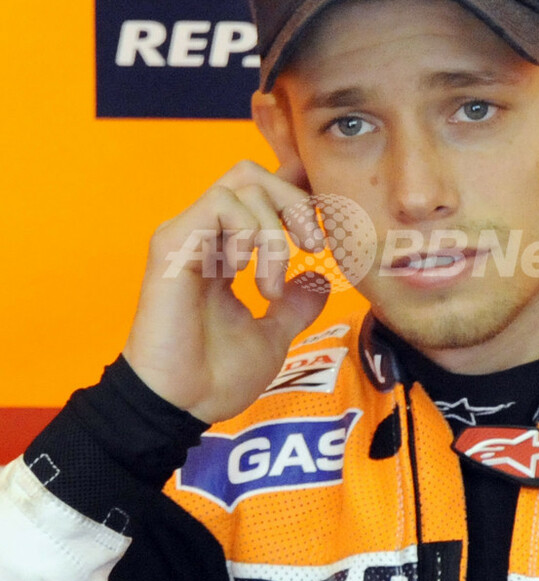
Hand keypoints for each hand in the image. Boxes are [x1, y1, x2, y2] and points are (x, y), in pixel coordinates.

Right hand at [122, 160, 328, 423]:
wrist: (179, 405)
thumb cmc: (215, 377)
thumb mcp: (272, 336)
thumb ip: (295, 304)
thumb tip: (318, 277)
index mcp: (223, 253)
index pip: (259, 196)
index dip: (297, 197)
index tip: (325, 229)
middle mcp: (203, 236)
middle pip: (252, 175)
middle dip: (294, 202)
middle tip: (312, 244)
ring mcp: (186, 236)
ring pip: (242, 185)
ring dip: (273, 229)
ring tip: (271, 284)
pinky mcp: (172, 243)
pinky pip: (219, 203)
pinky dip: (247, 230)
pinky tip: (244, 271)